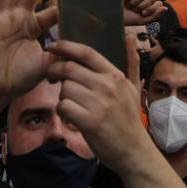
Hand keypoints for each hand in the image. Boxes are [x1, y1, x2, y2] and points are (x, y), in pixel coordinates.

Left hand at [47, 39, 152, 171]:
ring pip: (65, 89)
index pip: (87, 53)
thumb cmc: (130, 117)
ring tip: (70, 103)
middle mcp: (107, 86)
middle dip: (55, 71)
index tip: (53, 46)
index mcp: (115, 75)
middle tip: (52, 78)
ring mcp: (99, 104)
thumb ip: (131, 61)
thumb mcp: (133, 87)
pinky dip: (62, 111)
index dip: (67, 46)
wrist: (134, 150)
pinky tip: (70, 116)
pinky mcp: (90, 122)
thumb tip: (130, 37)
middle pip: (69, 69)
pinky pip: (63, 107)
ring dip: (61, 96)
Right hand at [121, 0, 164, 24]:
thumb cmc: (127, 18)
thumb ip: (155, 16)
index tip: (143, 14)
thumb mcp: (142, 20)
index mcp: (149, 4)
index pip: (158, 3)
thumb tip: (166, 8)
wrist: (113, 16)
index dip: (152, 9)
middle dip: (143, 6)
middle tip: (135, 10)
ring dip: (134, 2)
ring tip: (128, 6)